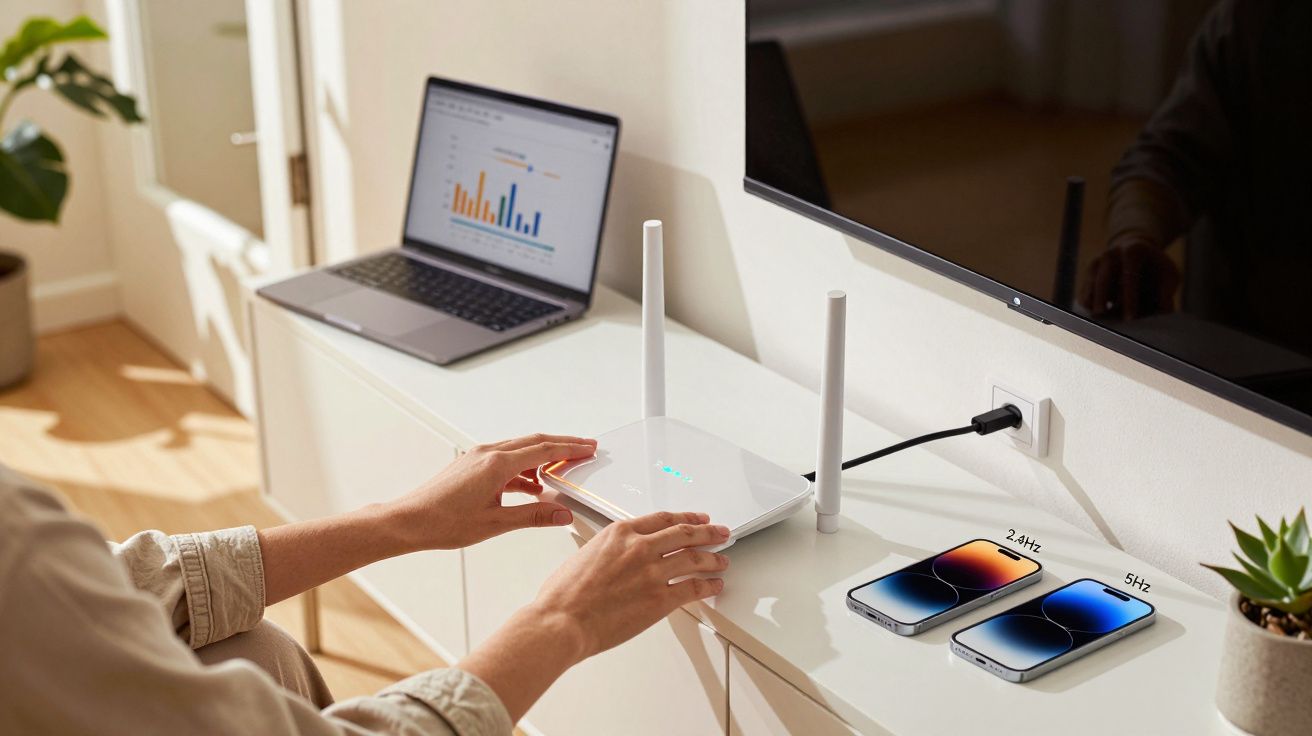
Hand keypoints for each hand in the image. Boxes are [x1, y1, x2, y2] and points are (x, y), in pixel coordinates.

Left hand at [386, 433, 596, 550]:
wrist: (409, 521)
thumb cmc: (442, 522)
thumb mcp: (496, 523)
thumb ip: (533, 516)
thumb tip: (561, 514)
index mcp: (497, 464)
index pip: (544, 450)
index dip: (570, 449)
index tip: (588, 448)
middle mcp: (487, 454)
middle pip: (534, 443)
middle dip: (562, 445)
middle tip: (584, 448)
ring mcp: (477, 457)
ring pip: (519, 450)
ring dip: (542, 456)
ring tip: (561, 468)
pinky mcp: (471, 465)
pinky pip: (505, 460)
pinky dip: (523, 468)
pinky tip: (531, 485)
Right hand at [528, 511, 730, 660]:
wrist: (562, 621)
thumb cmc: (564, 595)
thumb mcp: (585, 554)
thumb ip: (609, 550)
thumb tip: (618, 556)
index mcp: (620, 533)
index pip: (662, 519)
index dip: (685, 518)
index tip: (696, 519)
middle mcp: (640, 547)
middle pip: (685, 533)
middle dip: (708, 532)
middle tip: (720, 533)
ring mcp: (652, 572)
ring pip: (695, 558)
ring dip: (713, 559)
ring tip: (723, 560)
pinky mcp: (660, 599)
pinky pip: (694, 588)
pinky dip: (708, 586)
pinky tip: (714, 586)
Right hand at [1078, 238, 1179, 319]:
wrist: (1135, 250)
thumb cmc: (1154, 266)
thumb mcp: (1168, 273)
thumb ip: (1167, 292)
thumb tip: (1164, 313)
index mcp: (1133, 250)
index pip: (1129, 277)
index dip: (1129, 299)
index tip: (1130, 318)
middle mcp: (1112, 253)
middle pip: (1103, 279)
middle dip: (1101, 299)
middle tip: (1102, 316)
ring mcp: (1098, 260)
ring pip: (1090, 284)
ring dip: (1092, 302)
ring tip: (1097, 317)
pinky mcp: (1089, 271)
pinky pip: (1084, 290)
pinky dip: (1088, 302)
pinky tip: (1094, 312)